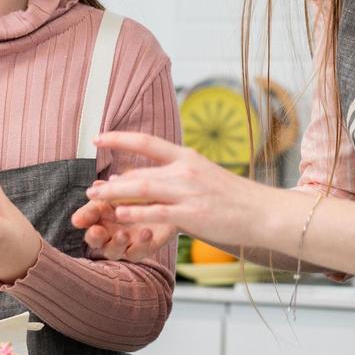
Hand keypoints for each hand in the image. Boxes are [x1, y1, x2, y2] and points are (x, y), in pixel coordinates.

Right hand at [70, 180, 172, 261]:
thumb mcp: (128, 186)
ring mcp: (125, 242)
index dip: (82, 218)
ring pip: (113, 251)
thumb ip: (112, 188)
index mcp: (100, 213)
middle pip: (94, 240)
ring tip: (123, 234)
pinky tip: (147, 232)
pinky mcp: (144, 248)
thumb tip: (96, 185)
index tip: (79, 219)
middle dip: (94, 236)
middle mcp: (108, 231)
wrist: (170, 198)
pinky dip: (140, 245)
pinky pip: (137, 253)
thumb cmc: (143, 190)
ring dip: (116, 244)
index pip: (85, 218)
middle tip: (97, 231)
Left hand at [84, 132, 288, 249]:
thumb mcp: (205, 178)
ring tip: (96, 201)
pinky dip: (136, 214)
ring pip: (143, 189)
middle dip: (112, 182)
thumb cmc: (234, 198)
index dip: (119, 138)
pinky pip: (157, 213)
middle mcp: (185, 170)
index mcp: (188, 157)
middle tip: (90, 190)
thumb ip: (176, 177)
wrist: (263, 212)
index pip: (147, 141)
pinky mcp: (192, 214)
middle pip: (139, 172)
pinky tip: (120, 217)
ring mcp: (188, 192)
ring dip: (115, 195)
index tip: (98, 137)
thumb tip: (146, 179)